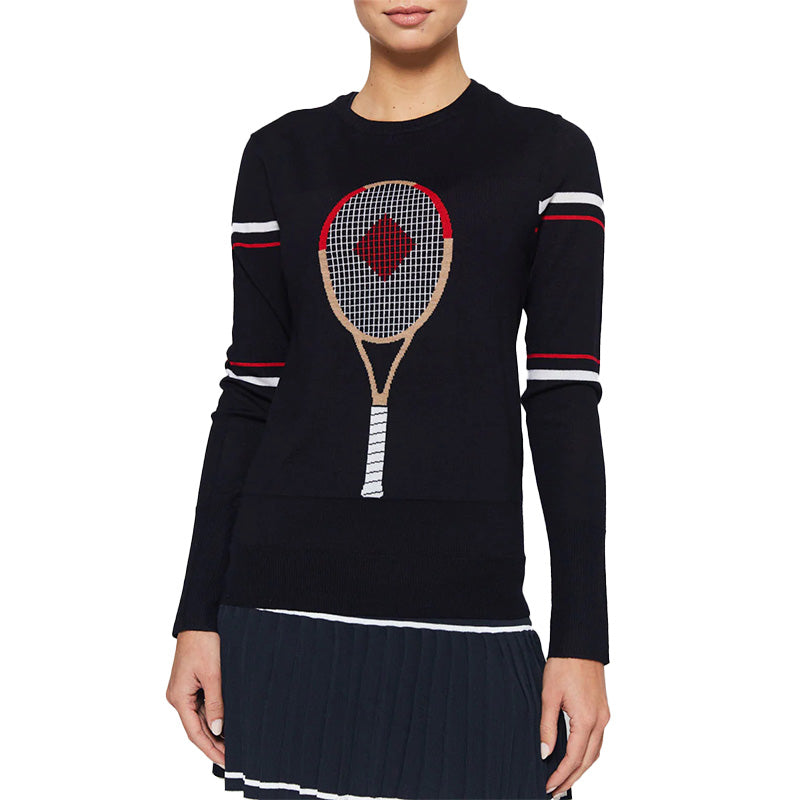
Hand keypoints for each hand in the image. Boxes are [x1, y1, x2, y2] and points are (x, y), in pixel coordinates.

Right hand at [166, 630, 225, 767]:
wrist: (200, 619)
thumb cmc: (204, 642)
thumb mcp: (213, 675)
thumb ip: (215, 703)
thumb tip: (217, 729)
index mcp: (179, 697)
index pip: (195, 732)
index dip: (210, 748)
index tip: (225, 761)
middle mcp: (178, 696)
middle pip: (197, 727)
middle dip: (214, 742)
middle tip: (234, 756)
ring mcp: (184, 690)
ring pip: (200, 716)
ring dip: (214, 729)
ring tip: (233, 743)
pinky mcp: (191, 682)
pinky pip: (202, 704)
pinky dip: (213, 715)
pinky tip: (226, 722)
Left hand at [540, 656, 609, 796]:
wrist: (580, 644)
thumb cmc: (564, 665)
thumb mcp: (548, 696)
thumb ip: (547, 727)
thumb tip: (545, 753)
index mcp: (587, 719)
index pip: (574, 757)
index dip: (561, 775)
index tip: (549, 786)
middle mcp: (600, 721)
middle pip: (588, 760)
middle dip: (572, 778)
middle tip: (555, 791)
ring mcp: (604, 716)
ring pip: (595, 752)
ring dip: (581, 768)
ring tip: (564, 780)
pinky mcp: (603, 710)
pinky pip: (597, 740)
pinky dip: (587, 754)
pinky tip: (576, 757)